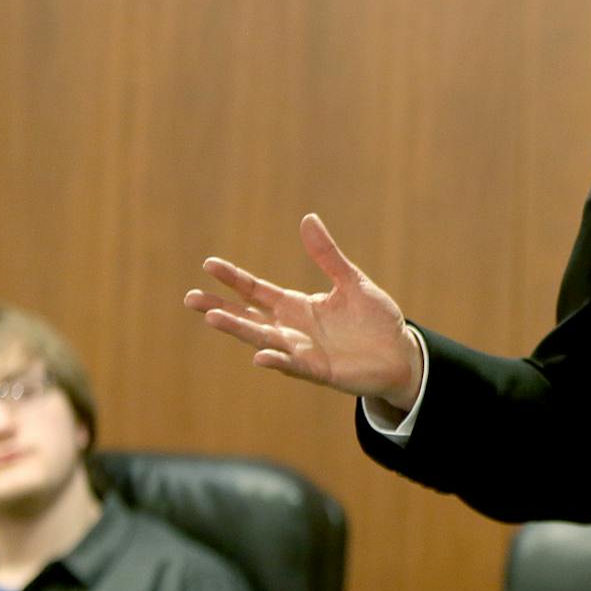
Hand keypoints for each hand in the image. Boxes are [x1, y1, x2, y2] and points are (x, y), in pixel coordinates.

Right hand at [185, 213, 422, 408]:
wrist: (400, 355)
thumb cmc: (374, 320)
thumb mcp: (352, 281)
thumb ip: (327, 256)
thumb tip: (308, 219)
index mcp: (297, 306)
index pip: (257, 291)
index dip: (234, 279)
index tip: (208, 264)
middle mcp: (292, 329)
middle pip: (249, 316)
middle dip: (220, 307)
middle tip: (190, 298)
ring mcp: (302, 351)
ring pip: (263, 339)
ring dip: (239, 329)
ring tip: (212, 318)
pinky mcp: (319, 371)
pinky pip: (293, 365)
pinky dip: (277, 360)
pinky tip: (260, 356)